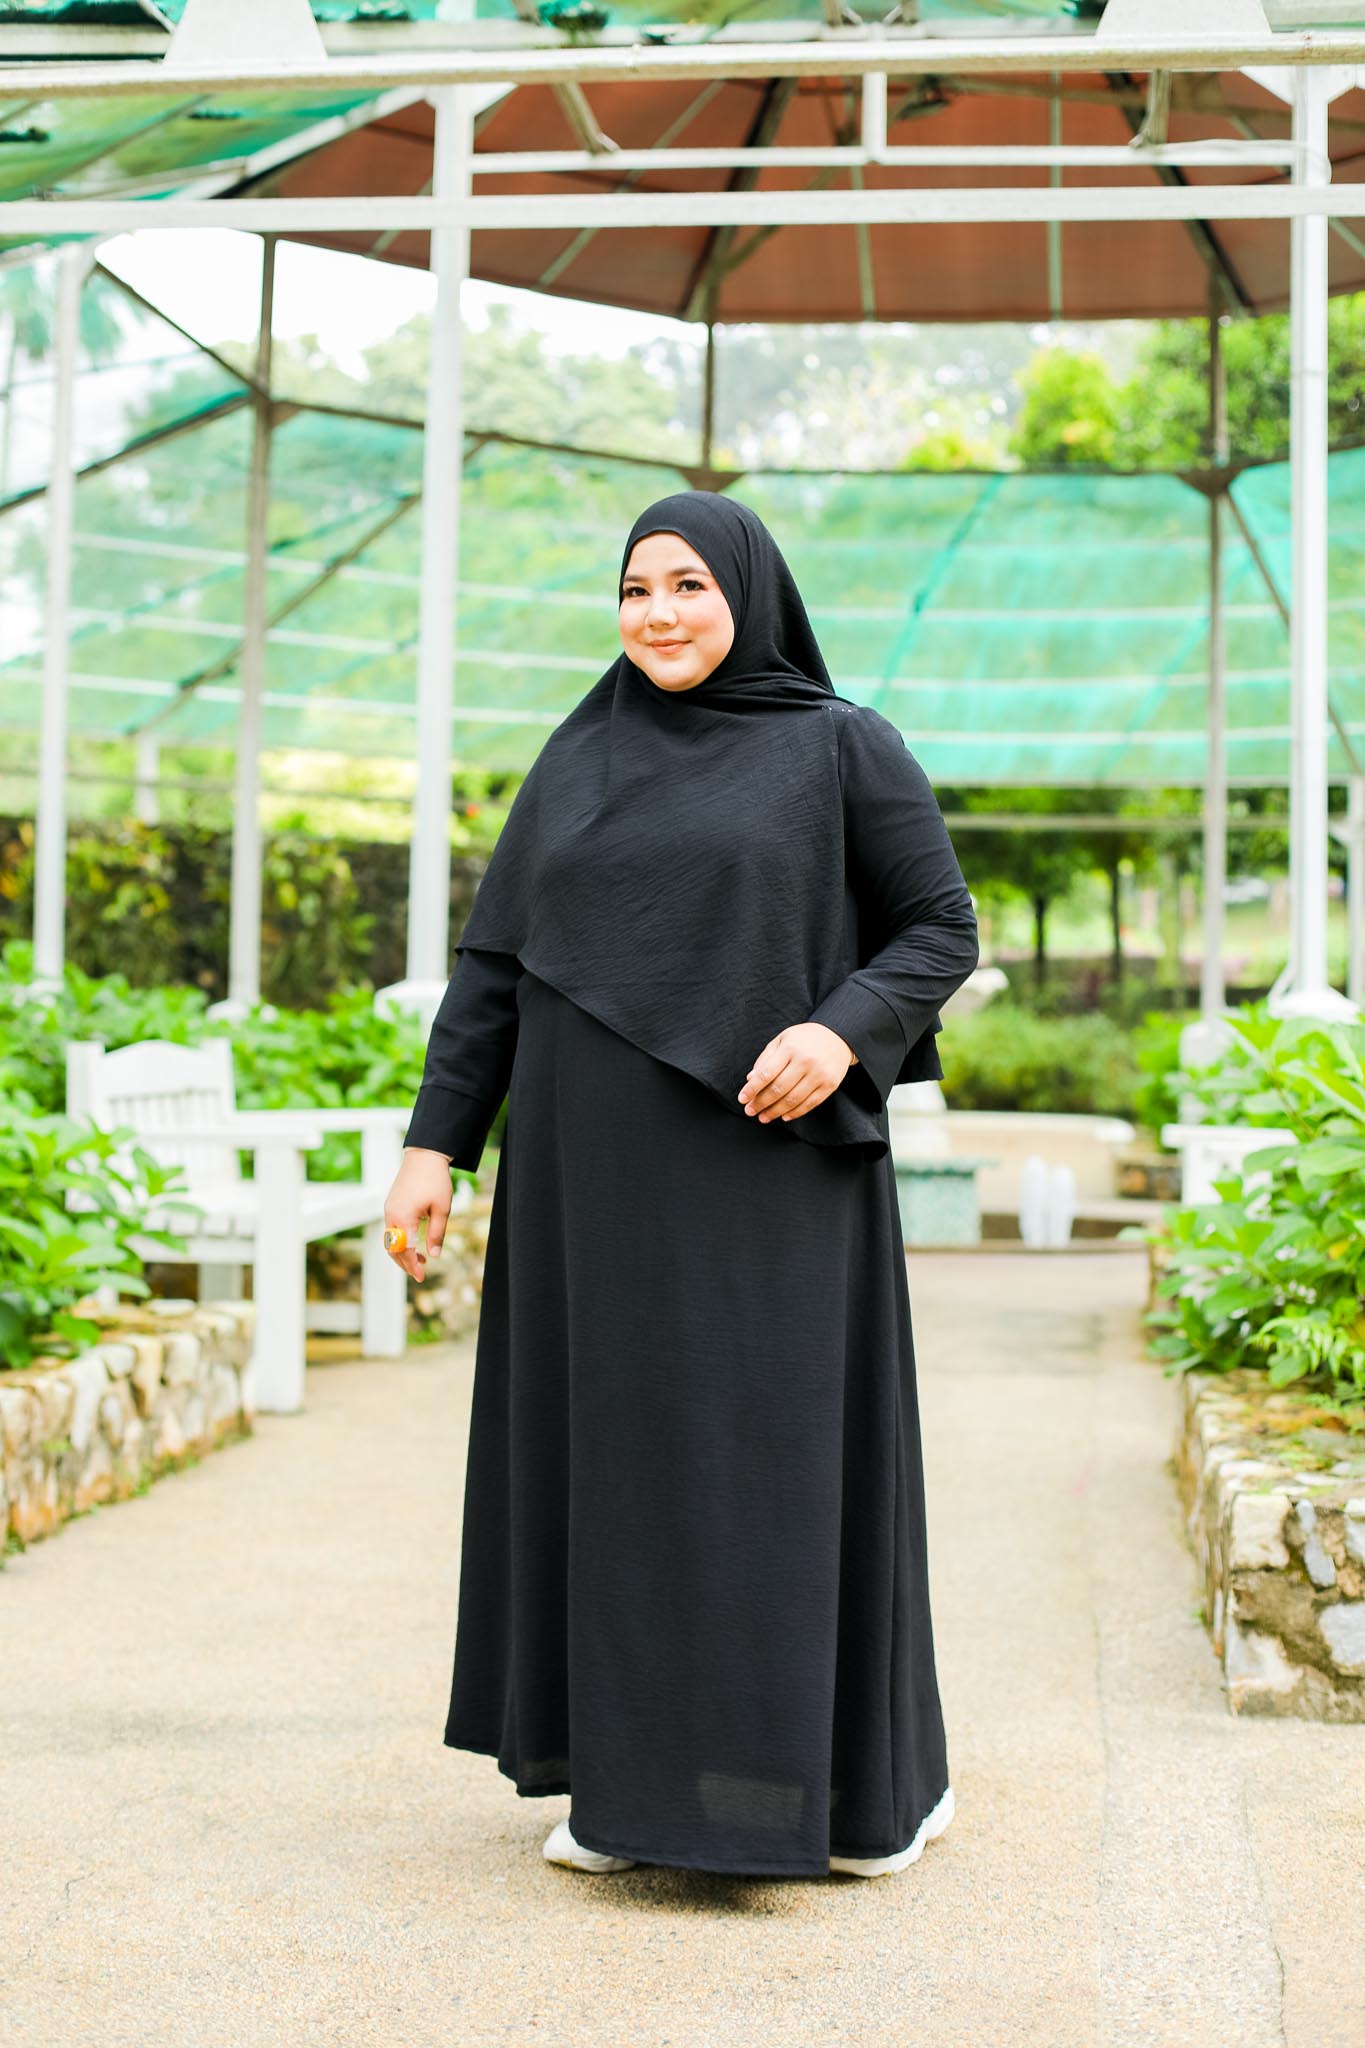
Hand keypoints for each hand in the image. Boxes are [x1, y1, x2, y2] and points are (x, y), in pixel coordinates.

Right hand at [383, 1147, 453, 1280]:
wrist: (424, 1156)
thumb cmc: (435, 1181)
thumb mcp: (442, 1209)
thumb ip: (437, 1233)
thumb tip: (433, 1255)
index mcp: (404, 1218)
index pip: (405, 1250)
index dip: (413, 1266)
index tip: (422, 1277)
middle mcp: (392, 1215)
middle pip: (393, 1249)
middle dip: (405, 1264)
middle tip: (419, 1274)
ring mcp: (389, 1209)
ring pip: (390, 1241)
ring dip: (402, 1253)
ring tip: (420, 1260)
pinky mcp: (391, 1205)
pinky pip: (392, 1230)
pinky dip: (400, 1241)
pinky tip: (414, 1243)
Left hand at [737, 1022, 856, 1124]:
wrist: (837, 1037)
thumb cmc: (804, 1039)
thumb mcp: (782, 1040)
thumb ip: (765, 1059)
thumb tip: (751, 1080)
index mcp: (790, 1048)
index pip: (766, 1073)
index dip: (752, 1089)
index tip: (742, 1099)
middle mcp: (806, 1061)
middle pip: (778, 1089)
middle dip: (761, 1103)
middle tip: (750, 1111)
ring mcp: (819, 1074)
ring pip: (793, 1100)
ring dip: (775, 1111)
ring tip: (763, 1117)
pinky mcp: (830, 1085)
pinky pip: (809, 1104)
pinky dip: (795, 1113)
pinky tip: (783, 1116)